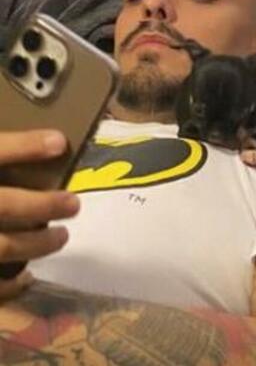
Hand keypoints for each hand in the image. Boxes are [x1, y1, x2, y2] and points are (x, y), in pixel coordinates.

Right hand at [0, 130, 79, 298]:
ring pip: (1, 247)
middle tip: (74, 204)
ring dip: (35, 244)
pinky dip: (9, 286)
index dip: (22, 146)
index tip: (60, 142)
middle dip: (41, 205)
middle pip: (2, 204)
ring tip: (62, 237)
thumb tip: (47, 141)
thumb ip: (2, 156)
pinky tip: (28, 278)